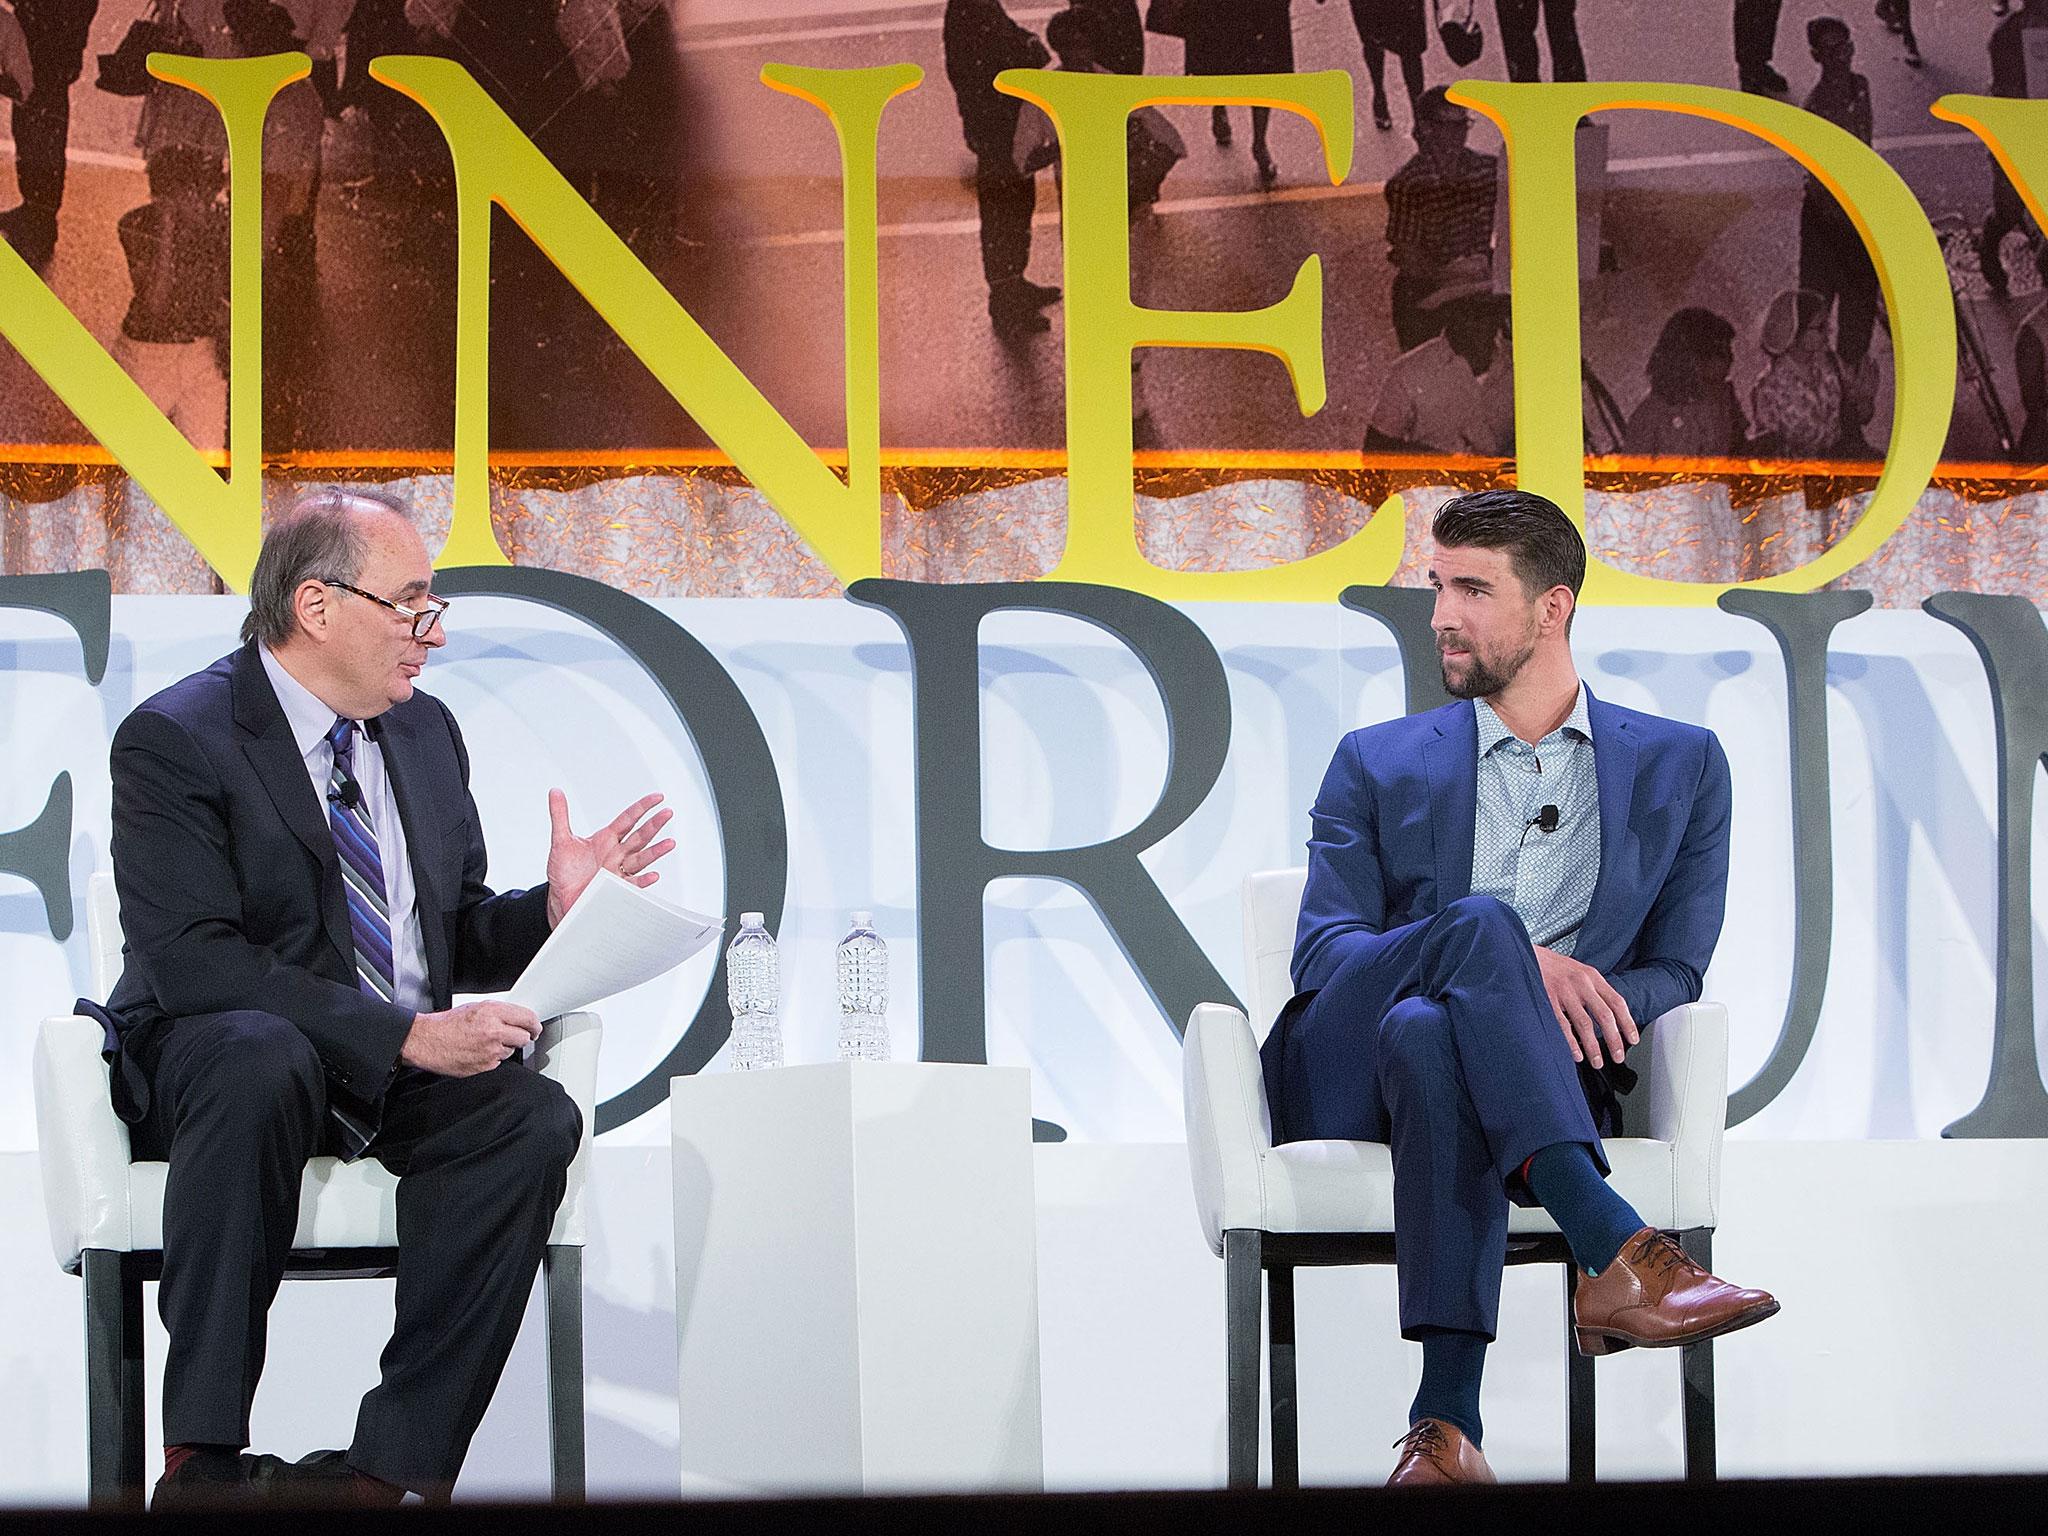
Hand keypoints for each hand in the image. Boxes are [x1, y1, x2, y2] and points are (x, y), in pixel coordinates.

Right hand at [401, 1000, 540, 1075]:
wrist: (427, 1041)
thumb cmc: (447, 1024)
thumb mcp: (475, 1007)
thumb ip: (498, 1012)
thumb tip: (517, 1017)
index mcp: (492, 1012)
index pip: (528, 1018)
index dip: (534, 1024)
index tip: (535, 1028)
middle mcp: (494, 1030)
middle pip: (525, 1037)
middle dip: (522, 1037)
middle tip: (516, 1036)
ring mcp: (491, 1050)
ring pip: (512, 1050)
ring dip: (505, 1047)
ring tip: (486, 1042)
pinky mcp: (485, 1065)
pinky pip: (499, 1062)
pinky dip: (493, 1058)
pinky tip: (479, 1052)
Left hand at [545, 789, 675, 926]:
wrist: (560, 897)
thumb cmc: (564, 870)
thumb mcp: (560, 840)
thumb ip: (560, 814)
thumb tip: (555, 792)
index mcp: (606, 839)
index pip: (628, 819)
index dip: (642, 807)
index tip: (657, 798)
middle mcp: (615, 853)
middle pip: (639, 836)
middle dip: (654, 825)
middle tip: (668, 813)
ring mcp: (617, 870)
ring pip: (640, 859)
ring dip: (655, 852)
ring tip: (669, 843)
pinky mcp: (615, 888)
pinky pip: (632, 883)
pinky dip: (642, 880)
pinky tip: (653, 876)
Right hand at [1531, 947, 1636, 1068]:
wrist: (1524, 954)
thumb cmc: (1551, 967)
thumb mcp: (1578, 972)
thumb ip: (1593, 990)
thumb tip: (1610, 1017)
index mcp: (1592, 976)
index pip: (1617, 1002)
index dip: (1627, 1023)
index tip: (1632, 1040)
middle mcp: (1581, 983)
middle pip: (1604, 1015)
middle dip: (1614, 1040)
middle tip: (1618, 1057)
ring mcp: (1564, 991)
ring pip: (1585, 1024)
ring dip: (1593, 1046)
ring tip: (1596, 1061)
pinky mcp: (1547, 999)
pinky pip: (1562, 1025)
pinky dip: (1571, 1042)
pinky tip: (1576, 1054)